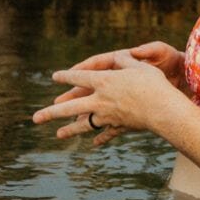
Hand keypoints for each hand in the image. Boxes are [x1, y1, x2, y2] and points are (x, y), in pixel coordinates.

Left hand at [34, 49, 186, 145]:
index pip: (78, 78)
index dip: (66, 76)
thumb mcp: (139, 65)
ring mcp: (108, 117)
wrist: (163, 110)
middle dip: (51, 112)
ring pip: (84, 124)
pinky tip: (93, 143)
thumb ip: (125, 61)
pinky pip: (106, 134)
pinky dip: (100, 138)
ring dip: (70, 130)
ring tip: (57, 135)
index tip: (55, 77)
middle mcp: (100, 100)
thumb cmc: (153, 83)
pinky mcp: (119, 127)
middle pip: (70, 107)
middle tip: (35, 119)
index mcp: (104, 81)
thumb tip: (119, 57)